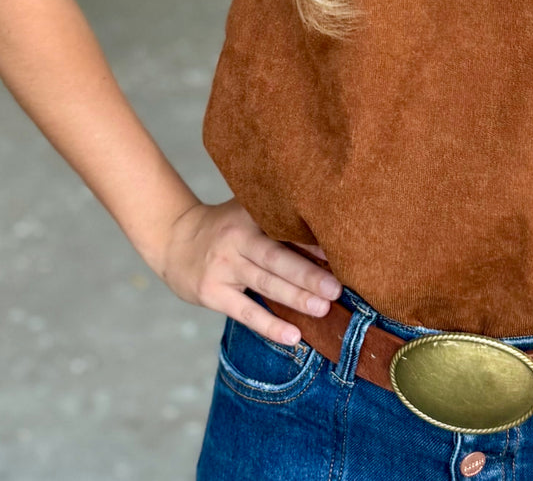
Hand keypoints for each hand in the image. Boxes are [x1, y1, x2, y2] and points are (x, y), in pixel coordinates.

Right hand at [155, 197, 342, 344]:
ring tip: (324, 308)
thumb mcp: (246, 213)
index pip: (284, 229)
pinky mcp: (212, 293)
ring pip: (265, 284)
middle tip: (337, 287)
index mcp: (250, 216)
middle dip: (309, 274)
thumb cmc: (224, 228)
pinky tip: (293, 336)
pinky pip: (245, 312)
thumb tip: (326, 239)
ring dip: (296, 298)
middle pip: (277, 258)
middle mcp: (237, 239)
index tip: (341, 252)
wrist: (173, 239)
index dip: (312, 242)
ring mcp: (223, 267)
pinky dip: (270, 325)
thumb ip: (278, 221)